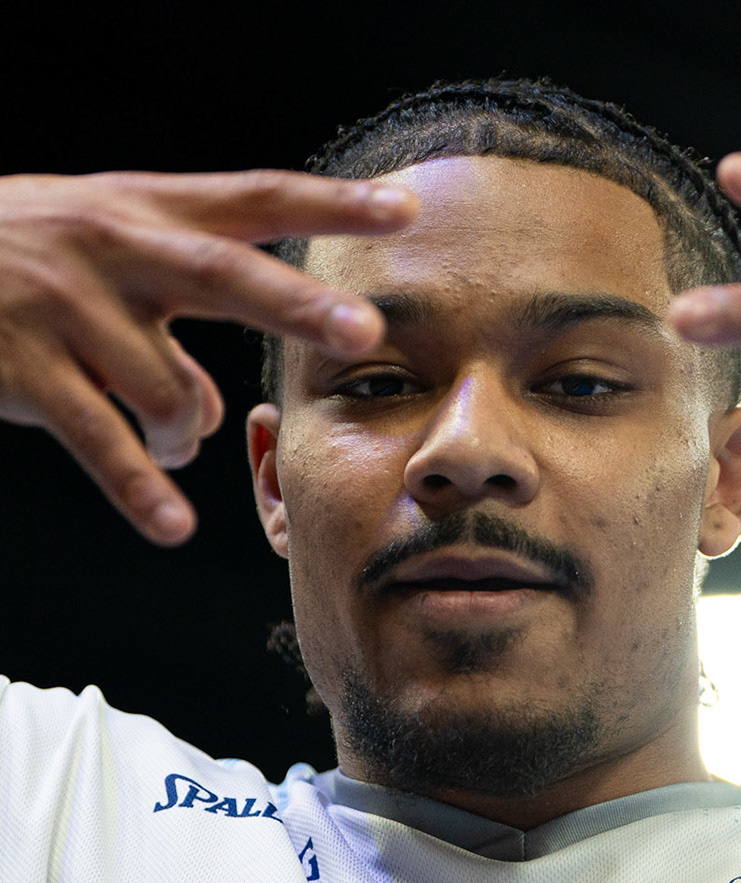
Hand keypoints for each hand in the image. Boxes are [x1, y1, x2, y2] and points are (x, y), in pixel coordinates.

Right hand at [0, 170, 416, 543]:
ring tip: (166, 443)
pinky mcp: (23, 369)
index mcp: (144, 210)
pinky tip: (172, 526)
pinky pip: (101, 442)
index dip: (329, 204)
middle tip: (364, 330)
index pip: (253, 199)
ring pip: (167, 391)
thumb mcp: (104, 254)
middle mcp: (111, 247)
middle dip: (296, 305)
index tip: (403, 210)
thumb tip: (213, 418)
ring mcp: (64, 306)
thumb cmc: (24, 256)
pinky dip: (140, 490)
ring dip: (182, 433)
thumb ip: (174, 324)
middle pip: (223, 276)